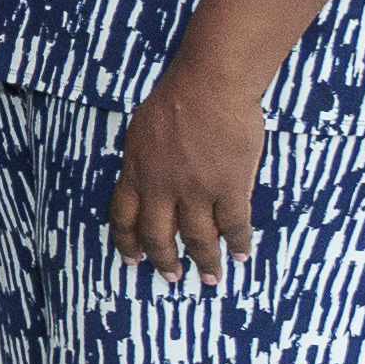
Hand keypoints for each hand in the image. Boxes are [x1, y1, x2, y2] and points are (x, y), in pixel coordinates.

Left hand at [108, 55, 269, 279]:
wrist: (209, 85)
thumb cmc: (176, 98)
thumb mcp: (141, 132)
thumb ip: (142, 161)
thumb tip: (145, 178)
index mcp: (136, 173)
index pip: (124, 218)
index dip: (127, 243)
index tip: (131, 260)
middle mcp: (161, 188)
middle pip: (158, 236)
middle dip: (164, 261)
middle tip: (172, 277)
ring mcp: (195, 191)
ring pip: (197, 238)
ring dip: (204, 261)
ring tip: (210, 278)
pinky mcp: (229, 187)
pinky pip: (233, 225)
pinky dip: (236, 243)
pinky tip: (240, 255)